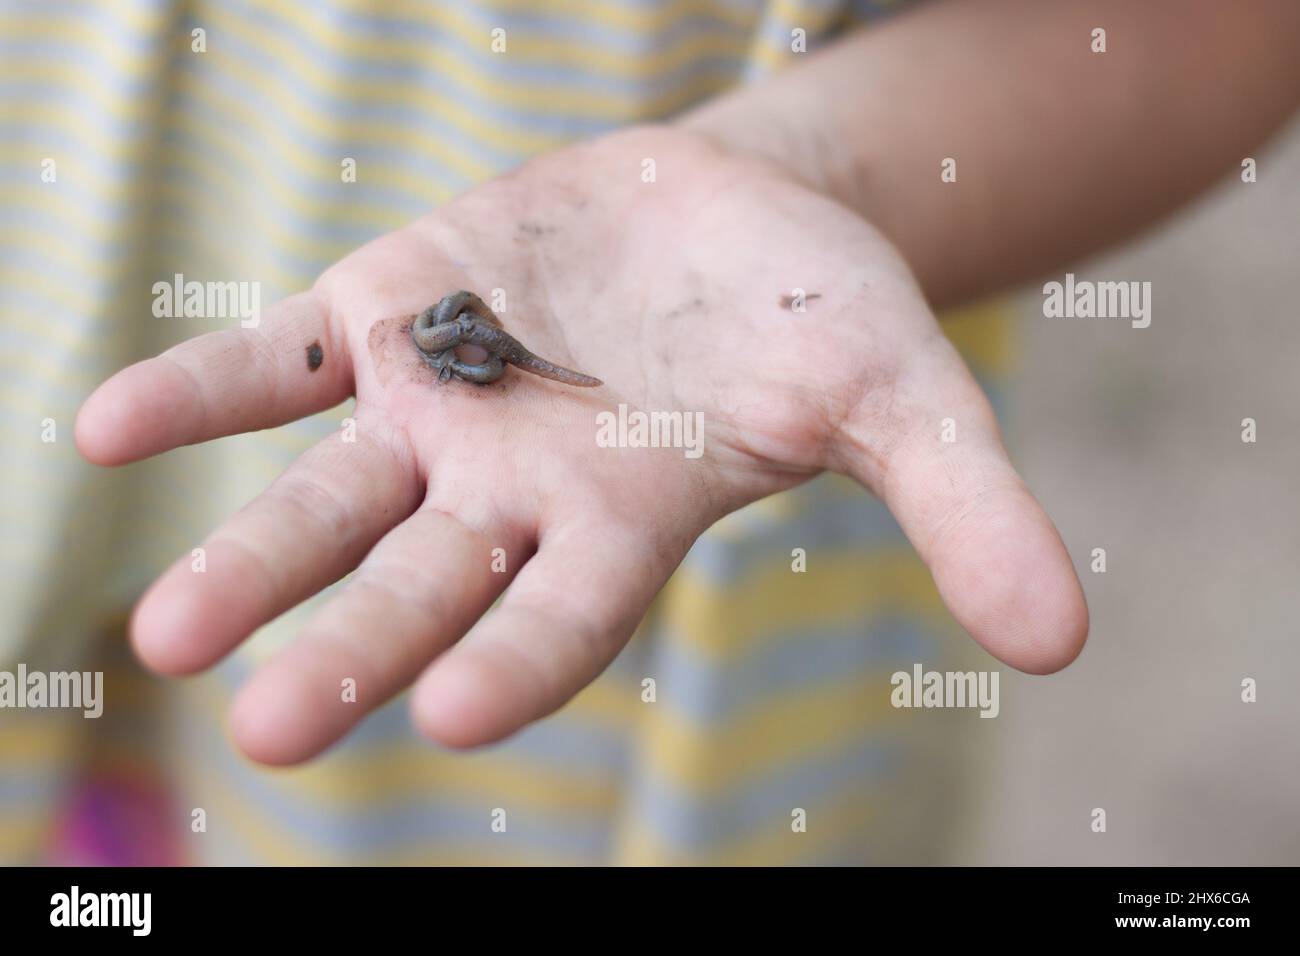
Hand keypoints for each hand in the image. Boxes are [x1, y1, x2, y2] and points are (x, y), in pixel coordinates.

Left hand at [76, 126, 1086, 764]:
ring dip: (253, 562)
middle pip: (424, 583)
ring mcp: (439, 408)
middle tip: (271, 732)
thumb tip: (1064, 638)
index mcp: (626, 519)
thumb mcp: (900, 393)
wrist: (724, 218)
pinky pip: (278, 361)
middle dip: (354, 651)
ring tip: (166, 635)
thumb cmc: (815, 316)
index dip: (520, 657)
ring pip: (332, 498)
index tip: (453, 715)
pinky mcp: (383, 319)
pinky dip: (202, 390)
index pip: (566, 613)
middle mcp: (515, 487)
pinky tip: (108, 426)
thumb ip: (963, 508)